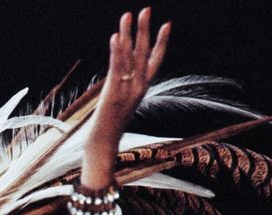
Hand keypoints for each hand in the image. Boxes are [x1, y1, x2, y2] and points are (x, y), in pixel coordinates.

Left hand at [81, 7, 169, 189]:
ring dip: (129, 35)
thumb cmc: (111, 126)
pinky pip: (117, 69)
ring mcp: (127, 91)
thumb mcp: (121, 103)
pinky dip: (117, 52)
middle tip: (147, 9)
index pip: (156, 61)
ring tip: (128, 15)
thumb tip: (121, 74)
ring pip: (131, 58)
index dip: (161, 42)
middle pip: (145, 53)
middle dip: (145, 30)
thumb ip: (124, 87)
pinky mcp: (113, 94)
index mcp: (142, 89)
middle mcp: (139, 88)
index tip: (166, 24)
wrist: (104, 145)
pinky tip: (116, 37)